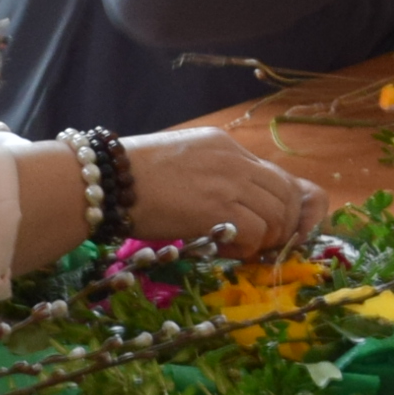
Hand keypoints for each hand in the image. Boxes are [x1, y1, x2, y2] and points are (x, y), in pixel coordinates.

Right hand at [120, 128, 326, 254]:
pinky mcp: (219, 207)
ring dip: (264, 239)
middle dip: (283, 226)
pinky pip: (257, 233)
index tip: (276, 229)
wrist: (106, 180)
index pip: (277, 175)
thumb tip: (232, 207)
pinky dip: (246, 249)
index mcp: (225, 145)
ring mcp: (229, 182)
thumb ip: (212, 177)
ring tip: (237, 247)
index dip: (286, 206)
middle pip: (287, 194)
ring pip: (279, 216)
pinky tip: (223, 249)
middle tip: (260, 245)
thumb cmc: (130, 177)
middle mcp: (235, 159)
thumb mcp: (182, 163)